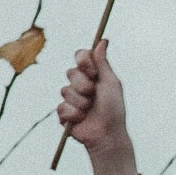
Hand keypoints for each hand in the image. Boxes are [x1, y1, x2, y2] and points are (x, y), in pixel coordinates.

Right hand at [57, 40, 138, 174]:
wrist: (107, 134)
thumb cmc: (114, 109)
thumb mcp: (111, 82)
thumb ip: (103, 62)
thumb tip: (103, 40)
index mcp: (92, 74)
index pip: (80, 56)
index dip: (84, 62)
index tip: (94, 73)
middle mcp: (80, 84)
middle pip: (70, 72)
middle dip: (84, 85)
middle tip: (94, 95)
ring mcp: (71, 99)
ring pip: (65, 91)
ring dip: (81, 102)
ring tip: (90, 110)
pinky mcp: (64, 113)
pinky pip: (61, 107)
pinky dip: (74, 114)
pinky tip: (82, 119)